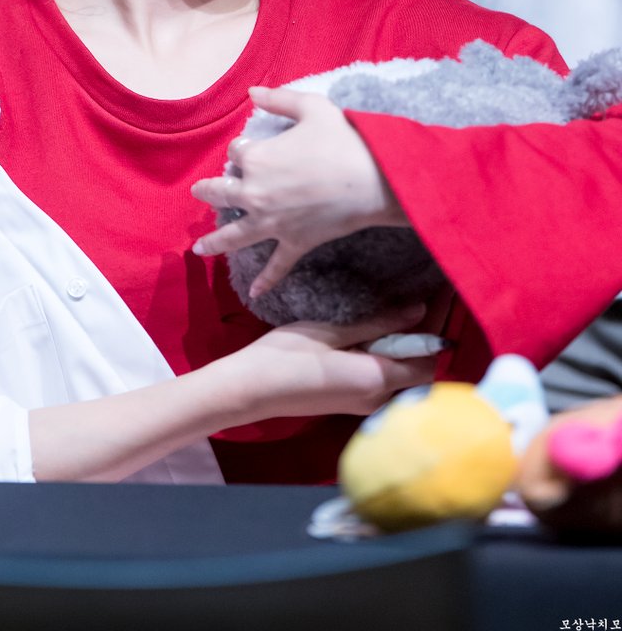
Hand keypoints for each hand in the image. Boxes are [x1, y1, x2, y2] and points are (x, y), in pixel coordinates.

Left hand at [191, 86, 406, 295]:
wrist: (374, 179)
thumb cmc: (343, 139)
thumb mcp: (311, 107)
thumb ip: (278, 99)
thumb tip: (252, 93)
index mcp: (257, 158)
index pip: (238, 152)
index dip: (245, 148)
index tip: (254, 146)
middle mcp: (256, 193)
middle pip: (221, 193)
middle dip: (208, 191)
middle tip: (200, 192)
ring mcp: (273, 222)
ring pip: (235, 235)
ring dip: (215, 242)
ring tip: (199, 249)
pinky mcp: (295, 242)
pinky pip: (277, 265)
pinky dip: (266, 280)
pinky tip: (256, 292)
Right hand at [228, 304, 436, 420]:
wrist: (250, 388)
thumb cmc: (287, 356)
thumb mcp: (333, 332)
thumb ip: (378, 323)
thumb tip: (418, 311)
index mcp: (377, 380)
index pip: (427, 357)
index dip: (440, 327)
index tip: (445, 294)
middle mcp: (378, 398)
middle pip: (419, 367)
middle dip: (429, 333)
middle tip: (434, 295)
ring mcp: (365, 402)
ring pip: (403, 372)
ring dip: (411, 343)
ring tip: (415, 307)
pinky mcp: (352, 398)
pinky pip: (385, 376)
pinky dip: (393, 352)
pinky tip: (387, 330)